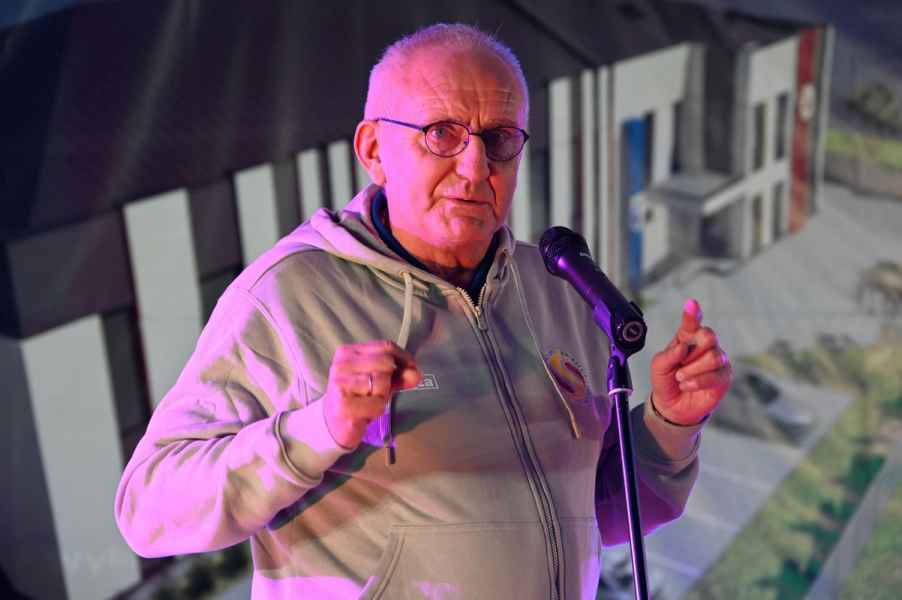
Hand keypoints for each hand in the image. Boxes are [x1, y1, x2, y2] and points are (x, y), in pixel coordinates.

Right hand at [323, 340, 420, 447]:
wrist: (332, 423)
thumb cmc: (358, 397)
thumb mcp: (379, 381)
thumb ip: (399, 375)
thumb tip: (416, 374)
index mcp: (349, 352)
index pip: (385, 346)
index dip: (404, 358)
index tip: (411, 368)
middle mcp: (342, 364)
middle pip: (385, 363)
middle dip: (389, 381)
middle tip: (379, 392)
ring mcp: (340, 383)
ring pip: (381, 383)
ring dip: (382, 397)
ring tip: (369, 402)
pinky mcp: (343, 404)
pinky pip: (377, 403)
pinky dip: (376, 410)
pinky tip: (365, 413)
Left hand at [649, 299, 731, 425]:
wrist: (672, 406)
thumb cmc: (666, 380)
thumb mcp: (659, 366)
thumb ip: (668, 354)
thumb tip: (683, 347)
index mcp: (687, 338)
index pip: (692, 322)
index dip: (693, 313)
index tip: (691, 303)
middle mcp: (704, 346)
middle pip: (709, 336)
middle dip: (692, 352)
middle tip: (680, 364)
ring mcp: (717, 360)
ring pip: (713, 357)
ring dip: (692, 370)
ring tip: (681, 378)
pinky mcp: (724, 377)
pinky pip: (715, 375)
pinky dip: (697, 381)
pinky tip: (687, 385)